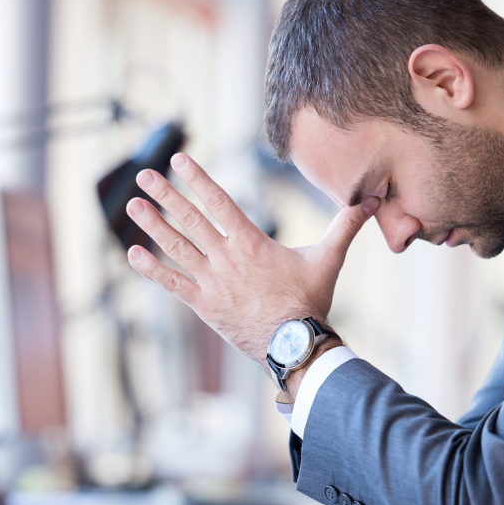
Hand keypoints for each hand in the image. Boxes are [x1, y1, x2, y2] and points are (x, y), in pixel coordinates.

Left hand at [125, 152, 378, 360]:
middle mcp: (225, 257)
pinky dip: (152, 268)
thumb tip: (371, 200)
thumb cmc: (310, 302)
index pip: (219, 201)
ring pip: (176, 247)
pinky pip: (171, 283)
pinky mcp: (203, 305)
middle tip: (144, 174)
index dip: (197, 178)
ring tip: (133, 204)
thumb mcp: (328, 258)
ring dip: (152, 224)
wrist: (294, 344)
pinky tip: (132, 254)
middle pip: (190, 219)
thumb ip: (345, 226)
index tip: (178, 160)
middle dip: (165, 194)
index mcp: (250, 242)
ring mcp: (211, 281)